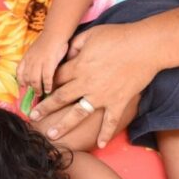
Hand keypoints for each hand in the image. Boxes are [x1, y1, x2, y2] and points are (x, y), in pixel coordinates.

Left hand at [17, 32, 68, 94]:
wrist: (55, 33)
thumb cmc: (48, 40)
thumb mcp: (35, 49)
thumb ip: (33, 58)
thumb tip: (34, 68)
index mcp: (27, 57)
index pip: (19, 71)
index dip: (20, 80)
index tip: (23, 86)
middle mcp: (31, 61)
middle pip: (27, 78)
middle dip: (30, 87)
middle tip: (35, 93)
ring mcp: (39, 62)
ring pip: (35, 80)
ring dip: (37, 89)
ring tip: (41, 93)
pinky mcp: (49, 63)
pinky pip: (46, 78)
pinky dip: (47, 85)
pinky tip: (49, 89)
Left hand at [30, 24, 158, 147]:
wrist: (146, 47)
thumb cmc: (119, 36)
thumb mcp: (91, 34)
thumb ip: (75, 45)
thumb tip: (68, 54)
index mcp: (79, 66)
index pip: (57, 78)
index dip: (47, 84)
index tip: (39, 91)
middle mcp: (86, 83)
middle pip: (60, 98)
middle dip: (45, 108)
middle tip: (32, 118)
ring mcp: (102, 95)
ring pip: (78, 114)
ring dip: (64, 125)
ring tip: (52, 136)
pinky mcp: (118, 102)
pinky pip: (109, 121)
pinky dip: (105, 134)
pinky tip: (100, 145)